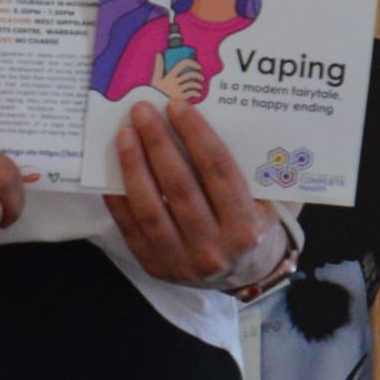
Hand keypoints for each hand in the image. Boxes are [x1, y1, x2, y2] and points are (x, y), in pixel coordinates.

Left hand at [103, 94, 281, 288]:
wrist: (244, 273)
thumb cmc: (253, 223)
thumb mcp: (267, 201)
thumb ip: (252, 169)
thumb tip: (219, 117)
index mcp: (246, 228)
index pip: (218, 172)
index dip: (196, 135)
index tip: (177, 106)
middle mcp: (214, 248)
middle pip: (180, 187)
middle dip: (158, 143)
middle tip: (142, 111)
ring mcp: (181, 260)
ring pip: (151, 208)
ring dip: (134, 166)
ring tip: (125, 135)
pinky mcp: (154, 264)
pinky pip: (131, 227)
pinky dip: (119, 196)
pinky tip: (112, 169)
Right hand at [153, 52, 205, 104]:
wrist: (154, 106)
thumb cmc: (154, 93)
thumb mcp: (155, 79)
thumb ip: (158, 66)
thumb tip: (158, 54)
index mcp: (169, 76)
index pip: (182, 64)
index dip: (191, 62)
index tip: (197, 65)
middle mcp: (174, 82)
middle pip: (189, 74)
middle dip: (197, 74)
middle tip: (200, 76)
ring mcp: (177, 91)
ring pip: (191, 84)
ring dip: (198, 85)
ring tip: (199, 86)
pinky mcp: (180, 99)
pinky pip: (191, 94)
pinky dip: (196, 93)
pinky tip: (197, 94)